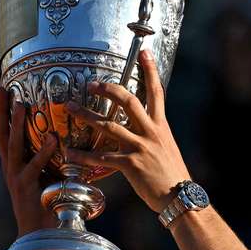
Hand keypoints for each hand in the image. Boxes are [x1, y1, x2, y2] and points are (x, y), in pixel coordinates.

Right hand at [0, 86, 57, 235]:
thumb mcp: (49, 177)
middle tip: (2, 88)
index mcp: (15, 164)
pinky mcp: (26, 189)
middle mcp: (10, 168)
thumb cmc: (49, 206)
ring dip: (15, 124)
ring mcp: (15, 178)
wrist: (41, 236)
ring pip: (12, 146)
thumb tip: (68, 138)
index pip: (5, 132)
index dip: (3, 112)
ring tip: (21, 104)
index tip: (4, 88)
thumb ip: (53, 159)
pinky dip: (42, 152)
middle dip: (1, 111)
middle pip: (1, 133)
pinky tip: (51, 138)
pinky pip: (34, 166)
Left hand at [64, 50, 190, 212]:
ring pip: (109, 125)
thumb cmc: (173, 175)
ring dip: (87, 116)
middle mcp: (151, 132)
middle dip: (109, 89)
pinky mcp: (131, 164)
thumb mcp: (167, 148)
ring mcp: (141, 147)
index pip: (157, 92)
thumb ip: (153, 135)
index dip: (151, 71)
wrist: (180, 196)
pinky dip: (84, 156)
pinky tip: (70, 154)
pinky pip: (102, 157)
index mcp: (161, 126)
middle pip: (128, 101)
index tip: (144, 53)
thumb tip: (142, 127)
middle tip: (91, 84)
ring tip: (70, 108)